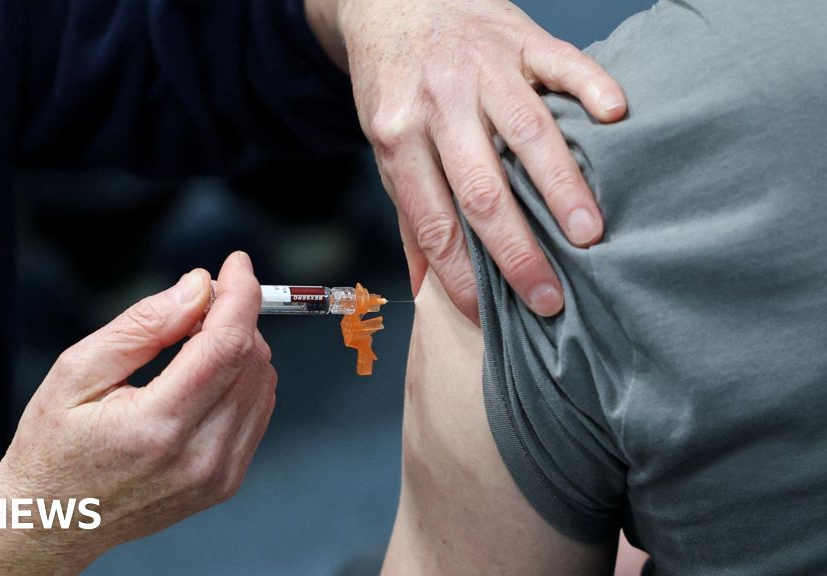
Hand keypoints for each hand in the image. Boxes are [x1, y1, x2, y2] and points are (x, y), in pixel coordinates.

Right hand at [0, 252, 275, 574]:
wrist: (52, 523)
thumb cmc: (52, 447)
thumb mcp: (76, 371)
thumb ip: (142, 326)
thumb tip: (198, 288)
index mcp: (157, 426)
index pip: (226, 345)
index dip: (239, 294)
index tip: (236, 263)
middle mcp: (198, 456)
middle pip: (252, 360)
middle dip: (234, 316)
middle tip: (196, 303)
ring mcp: (217, 475)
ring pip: (263, 383)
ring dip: (240, 346)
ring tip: (191, 342)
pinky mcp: (225, 483)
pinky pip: (257, 411)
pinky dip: (241, 379)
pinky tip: (204, 374)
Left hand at [307, 0, 626, 318]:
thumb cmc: (393, 84)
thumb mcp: (384, 144)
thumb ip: (408, 211)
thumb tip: (422, 285)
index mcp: (398, 138)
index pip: (432, 221)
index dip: (460, 273)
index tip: (489, 315)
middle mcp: (439, 105)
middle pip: (481, 189)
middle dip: (517, 250)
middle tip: (549, 296)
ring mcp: (481, 69)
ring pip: (525, 132)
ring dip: (560, 185)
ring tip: (590, 234)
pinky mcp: (518, 37)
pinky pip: (560, 62)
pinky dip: (590, 86)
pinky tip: (615, 117)